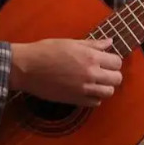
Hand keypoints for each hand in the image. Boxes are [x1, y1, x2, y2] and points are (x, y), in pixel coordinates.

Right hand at [8, 37, 123, 105]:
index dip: (113, 61)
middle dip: (112, 74)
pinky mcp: (75, 100)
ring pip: (109, 92)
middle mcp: (91, 74)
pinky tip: (87, 91)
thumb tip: (109, 42)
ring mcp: (83, 89)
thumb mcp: (71, 42)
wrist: (27, 67)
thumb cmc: (46, 50)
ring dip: (105, 87)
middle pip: (117, 79)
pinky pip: (95, 103)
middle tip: (103, 72)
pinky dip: (94, 97)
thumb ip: (93, 44)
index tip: (106, 61)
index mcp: (90, 57)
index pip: (117, 62)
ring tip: (96, 82)